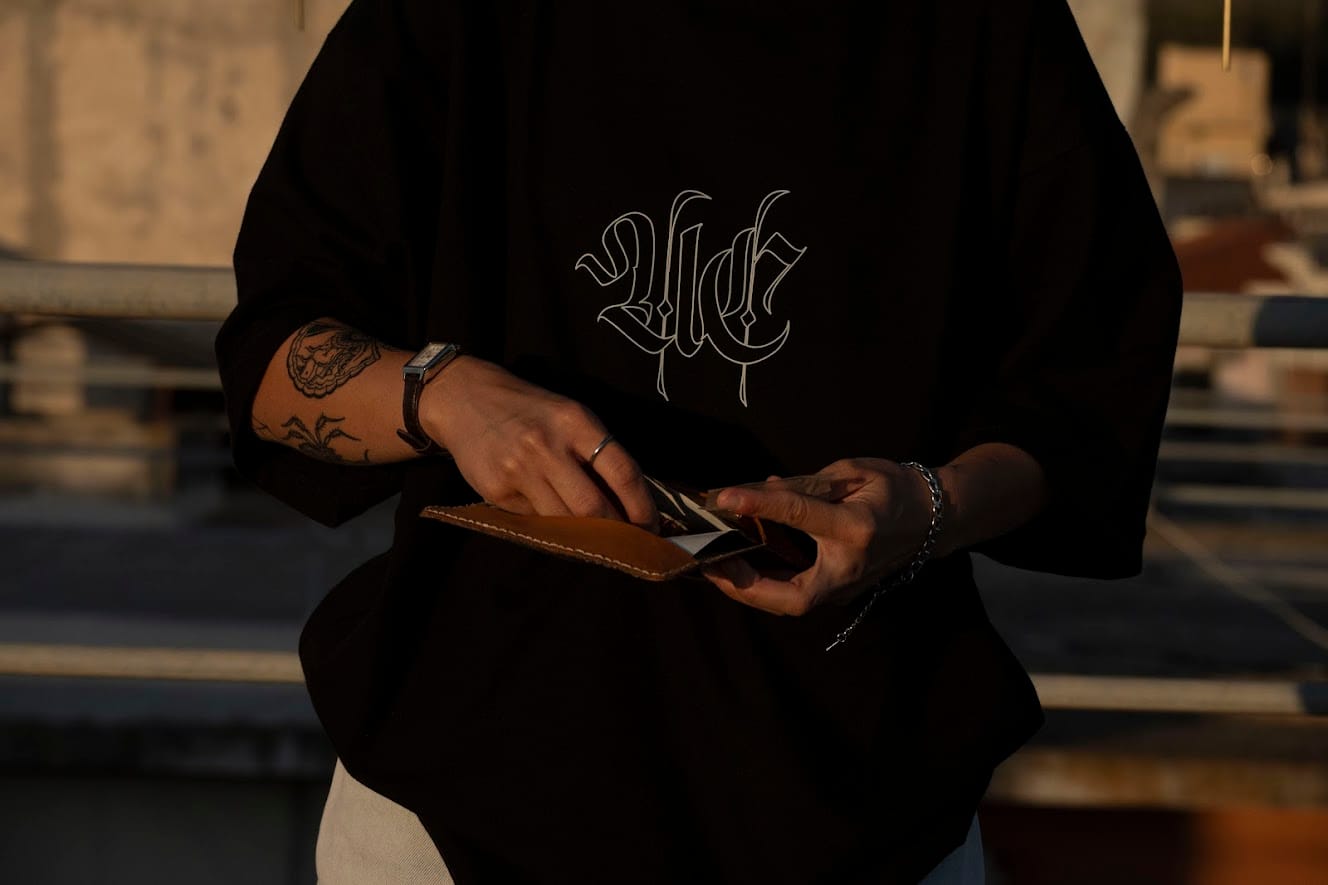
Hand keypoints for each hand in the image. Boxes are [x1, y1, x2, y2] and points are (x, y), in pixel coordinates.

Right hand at [420, 356, 658, 531]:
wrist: (464, 398)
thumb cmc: (529, 409)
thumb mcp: (569, 415)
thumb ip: (597, 451)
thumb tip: (630, 500)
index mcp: (575, 422)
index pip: (622, 471)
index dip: (642, 506)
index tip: (651, 526)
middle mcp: (547, 446)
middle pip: (594, 506)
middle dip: (616, 531)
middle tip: (628, 543)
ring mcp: (519, 470)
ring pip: (564, 520)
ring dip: (585, 534)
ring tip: (596, 535)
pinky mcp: (496, 490)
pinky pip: (534, 519)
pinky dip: (550, 523)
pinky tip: (552, 515)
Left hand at [702, 458, 933, 615]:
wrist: (935, 518)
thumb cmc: (894, 488)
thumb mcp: (853, 472)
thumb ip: (806, 484)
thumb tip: (759, 489)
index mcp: (856, 527)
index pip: (799, 516)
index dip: (758, 505)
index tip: (725, 497)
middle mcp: (851, 565)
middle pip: (793, 597)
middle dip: (747, 587)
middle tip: (712, 564)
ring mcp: (849, 586)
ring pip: (793, 604)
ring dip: (752, 590)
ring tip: (718, 566)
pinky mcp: (844, 592)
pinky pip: (799, 595)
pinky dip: (768, 586)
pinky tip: (743, 567)